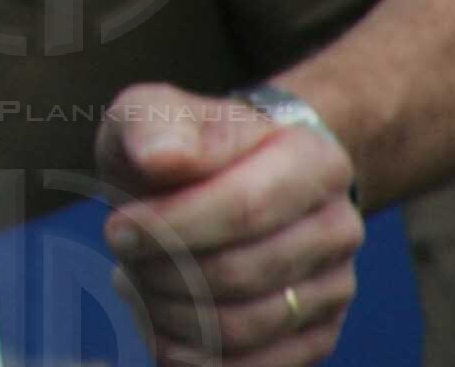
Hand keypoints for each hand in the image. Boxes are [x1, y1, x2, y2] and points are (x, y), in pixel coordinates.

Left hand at [99, 84, 363, 365]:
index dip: (172, 226)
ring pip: (244, 326)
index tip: (117, 229)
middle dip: (162, 269)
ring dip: (170, 311)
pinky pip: (253, 366)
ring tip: (141, 279)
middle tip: (126, 252)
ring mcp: (334, 286)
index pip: (246, 208)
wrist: (222, 180)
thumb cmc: (185, 149)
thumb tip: (161, 155)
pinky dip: (191, 353)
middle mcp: (338, 227)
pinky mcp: (317, 335)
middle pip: (241, 272)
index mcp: (313, 160)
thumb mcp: (155, 113)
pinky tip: (161, 320)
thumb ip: (155, 122)